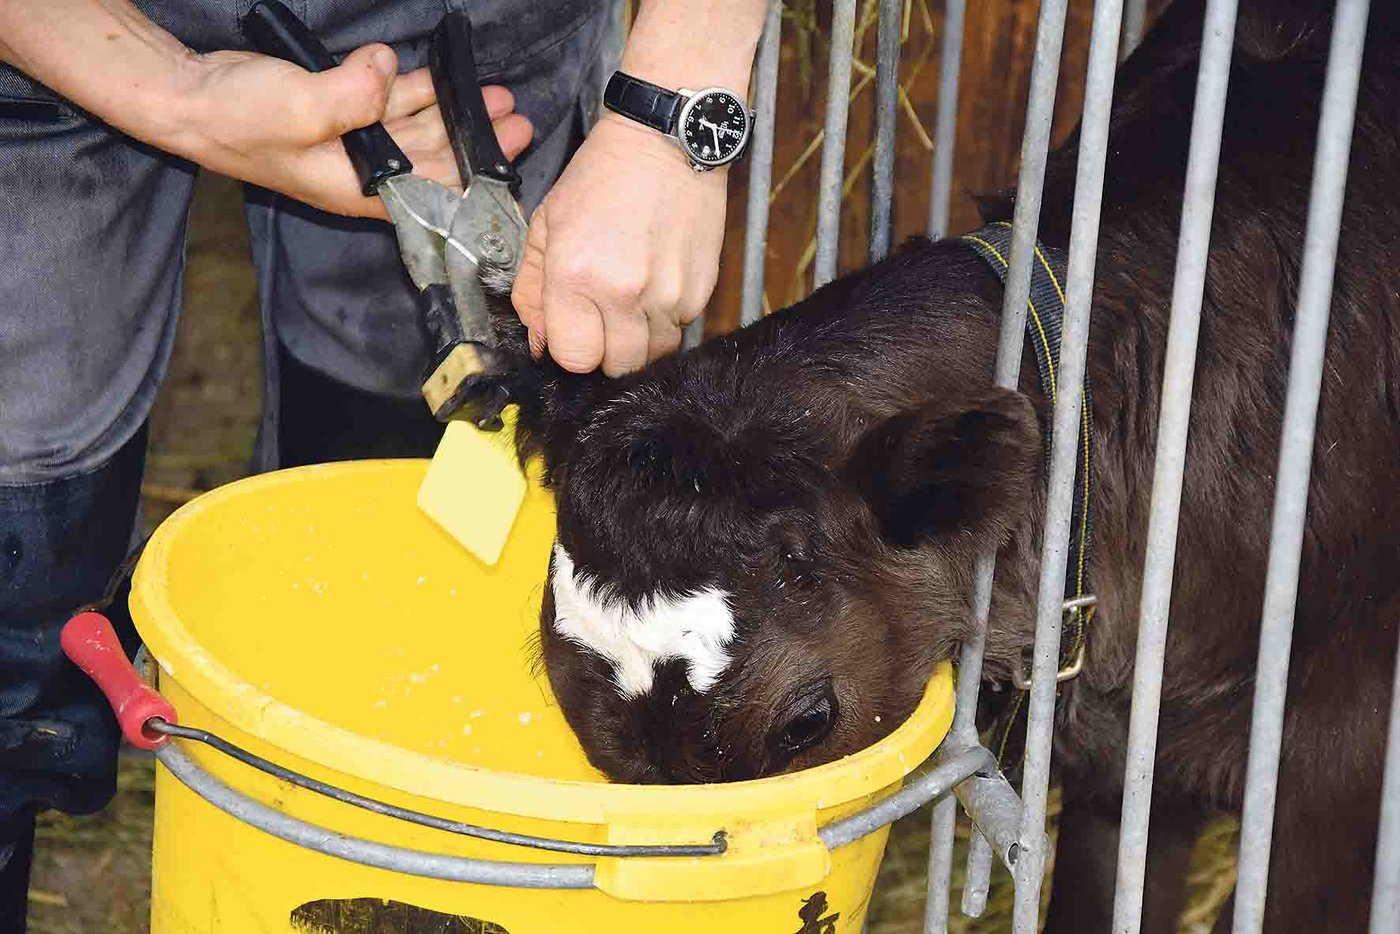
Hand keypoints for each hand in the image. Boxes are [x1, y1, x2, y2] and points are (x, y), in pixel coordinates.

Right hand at [176, 44, 532, 218]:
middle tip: (517, 122)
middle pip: (435, 161)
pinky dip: (417, 90)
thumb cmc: (238, 119)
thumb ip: (351, 96)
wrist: (190, 96)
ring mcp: (354, 140)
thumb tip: (387, 68)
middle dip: (476, 143)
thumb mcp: (299, 109)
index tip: (508, 171)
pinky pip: (391, 102)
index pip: (430, 198)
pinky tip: (441, 75)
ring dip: (454, 112)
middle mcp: (364, 171)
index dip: (471, 186)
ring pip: (419, 128)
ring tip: (497, 96)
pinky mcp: (343, 110)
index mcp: (360, 189)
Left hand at [510, 113, 726, 376]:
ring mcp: (667, 294)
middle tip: (601, 318)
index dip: (570, 348)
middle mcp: (623, 291)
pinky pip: (680, 330)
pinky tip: (656, 284)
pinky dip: (665, 319)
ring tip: (630, 301)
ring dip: (637, 339)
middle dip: (605, 351)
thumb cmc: (601, 178)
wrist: (664, 143)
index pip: (573, 357)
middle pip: (615, 367)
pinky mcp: (700, 291)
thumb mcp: (546, 225)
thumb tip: (539, 341)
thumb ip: (532, 290)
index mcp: (576, 275)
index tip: (572, 329)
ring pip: (652, 355)